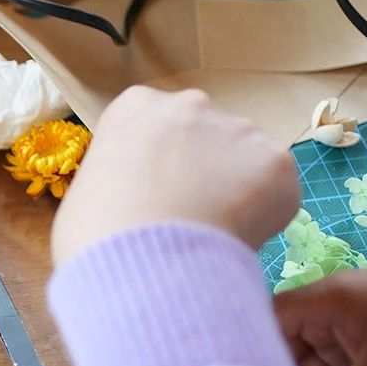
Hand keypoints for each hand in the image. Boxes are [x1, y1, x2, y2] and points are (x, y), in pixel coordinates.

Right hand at [52, 87, 299, 267]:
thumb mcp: (89, 192)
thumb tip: (137, 201)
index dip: (163, 166)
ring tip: (216, 235)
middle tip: (192, 217)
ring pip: (246, 162)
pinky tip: (238, 239)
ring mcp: (238, 129)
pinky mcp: (276, 161)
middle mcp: (191, 104)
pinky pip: (276, 191)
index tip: (161, 198)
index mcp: (137, 106)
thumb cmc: (97, 234)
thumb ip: (120, 180)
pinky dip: (265, 216)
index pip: (160, 128)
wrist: (141, 261)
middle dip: (205, 171)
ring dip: (238, 191)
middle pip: (208, 136)